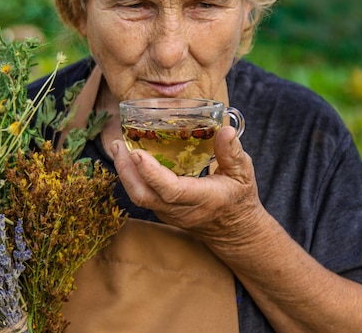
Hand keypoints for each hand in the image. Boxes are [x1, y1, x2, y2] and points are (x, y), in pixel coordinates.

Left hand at [111, 126, 264, 244]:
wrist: (233, 230)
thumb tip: (225, 130)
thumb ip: (233, 153)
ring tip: (118, 147)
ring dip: (125, 172)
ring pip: (139, 197)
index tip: (137, 152)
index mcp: (203, 199)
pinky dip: (132, 176)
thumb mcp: (243, 173)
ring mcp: (168, 212)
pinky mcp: (161, 210)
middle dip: (126, 171)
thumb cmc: (238, 198)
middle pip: (144, 196)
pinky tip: (127, 157)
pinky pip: (142, 194)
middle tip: (118, 144)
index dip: (151, 173)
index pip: (171, 190)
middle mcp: (181, 210)